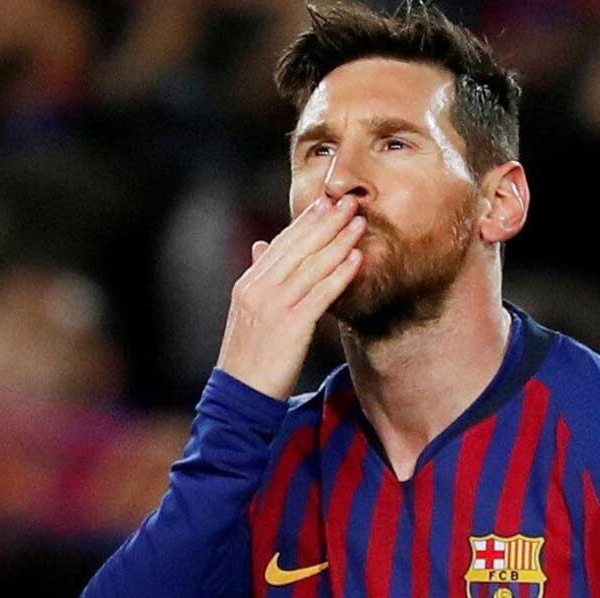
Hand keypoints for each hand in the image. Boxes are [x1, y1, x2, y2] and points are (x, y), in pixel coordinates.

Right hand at [215, 195, 365, 399]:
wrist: (240, 394)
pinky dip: (340, 274)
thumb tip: (260, 246)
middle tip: (350, 201)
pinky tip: (357, 259)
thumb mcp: (247, 312)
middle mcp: (259, 289)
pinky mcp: (290, 325)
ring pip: (312, 266)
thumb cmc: (249, 357)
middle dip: (326, 222)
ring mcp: (274, 305)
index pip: (281, 244)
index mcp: (248, 283)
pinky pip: (321, 293)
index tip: (327, 203)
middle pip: (298, 248)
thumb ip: (258, 278)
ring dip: (339, 242)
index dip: (306, 222)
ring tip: (360, 223)